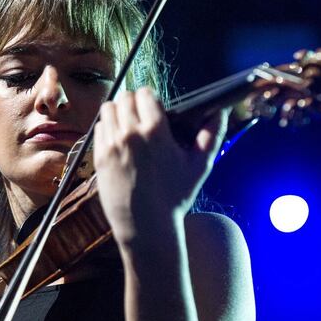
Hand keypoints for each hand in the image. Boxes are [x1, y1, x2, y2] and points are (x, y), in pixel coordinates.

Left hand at [94, 87, 227, 245]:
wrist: (146, 226)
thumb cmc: (174, 198)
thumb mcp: (200, 167)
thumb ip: (212, 135)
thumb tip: (222, 113)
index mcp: (156, 132)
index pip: (145, 94)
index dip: (150, 98)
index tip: (154, 107)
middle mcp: (131, 134)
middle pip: (125, 98)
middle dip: (134, 103)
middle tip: (140, 115)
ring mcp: (112, 145)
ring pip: (109, 109)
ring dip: (118, 112)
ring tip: (127, 124)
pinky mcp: (99, 157)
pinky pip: (99, 128)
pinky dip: (107, 128)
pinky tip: (117, 139)